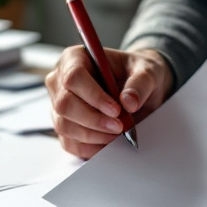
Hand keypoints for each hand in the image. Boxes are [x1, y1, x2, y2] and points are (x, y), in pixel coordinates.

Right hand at [45, 46, 172, 158]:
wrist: (136, 88)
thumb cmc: (136, 73)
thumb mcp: (147, 71)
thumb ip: (141, 83)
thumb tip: (129, 102)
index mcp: (75, 58)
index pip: (74, 77)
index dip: (93, 96)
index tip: (116, 110)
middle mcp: (60, 81)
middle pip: (64, 104)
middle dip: (94, 120)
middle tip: (120, 126)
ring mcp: (59, 105)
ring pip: (65, 126)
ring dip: (93, 135)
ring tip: (117, 134)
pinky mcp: (64, 125)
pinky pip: (69, 142)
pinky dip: (90, 148)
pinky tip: (108, 143)